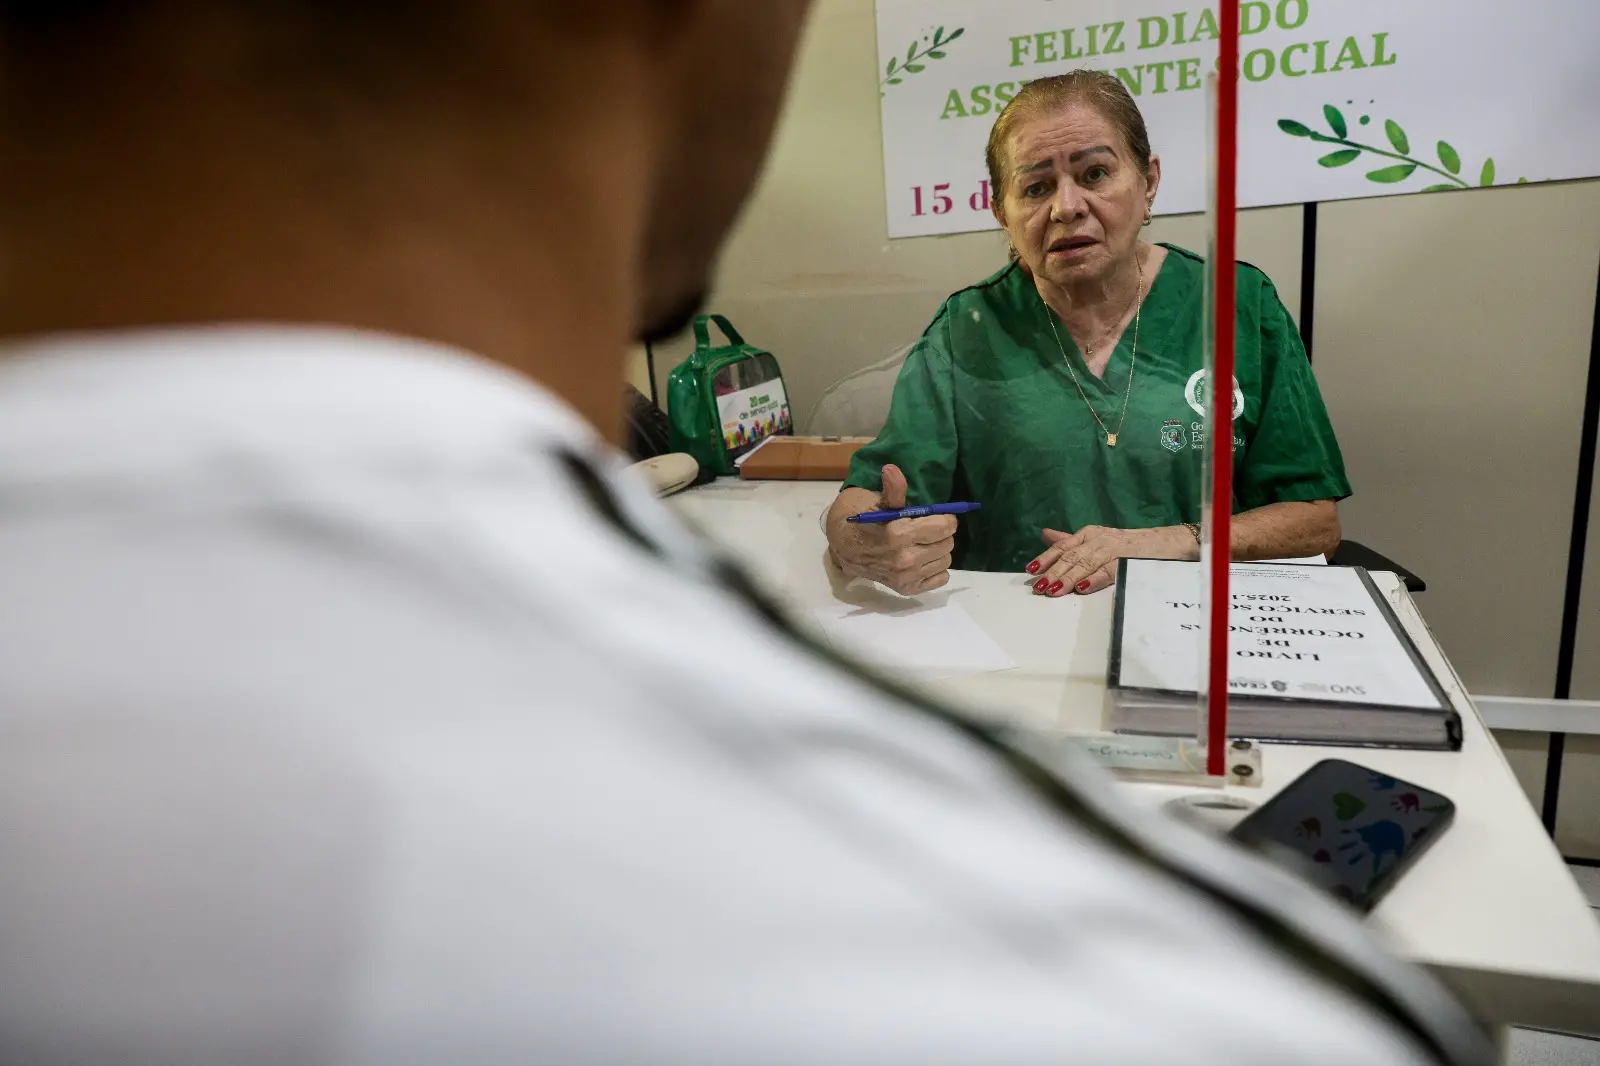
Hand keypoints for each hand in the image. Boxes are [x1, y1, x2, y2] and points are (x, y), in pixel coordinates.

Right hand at [825, 464, 956, 595]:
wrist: (842, 547)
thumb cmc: (861, 520)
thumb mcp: (876, 501)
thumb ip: (893, 490)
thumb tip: (892, 469)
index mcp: (899, 535)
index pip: (945, 526)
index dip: (945, 517)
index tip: (938, 515)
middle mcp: (905, 559)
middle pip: (948, 543)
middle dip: (941, 533)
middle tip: (927, 528)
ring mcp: (906, 577)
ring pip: (946, 560)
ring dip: (938, 550)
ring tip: (922, 543)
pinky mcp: (907, 589)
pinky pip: (941, 578)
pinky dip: (935, 568)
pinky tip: (922, 558)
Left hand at [1024, 524, 1193, 596]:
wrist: (1169, 543)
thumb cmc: (1130, 545)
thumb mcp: (1098, 539)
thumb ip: (1071, 541)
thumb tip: (1045, 535)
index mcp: (1090, 534)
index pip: (1063, 546)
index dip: (1046, 558)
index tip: (1031, 570)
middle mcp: (1100, 539)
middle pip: (1072, 556)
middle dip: (1053, 571)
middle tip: (1038, 586)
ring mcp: (1115, 549)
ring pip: (1086, 564)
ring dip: (1068, 577)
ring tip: (1053, 589)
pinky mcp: (1129, 561)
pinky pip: (1109, 571)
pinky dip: (1094, 579)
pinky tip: (1082, 588)